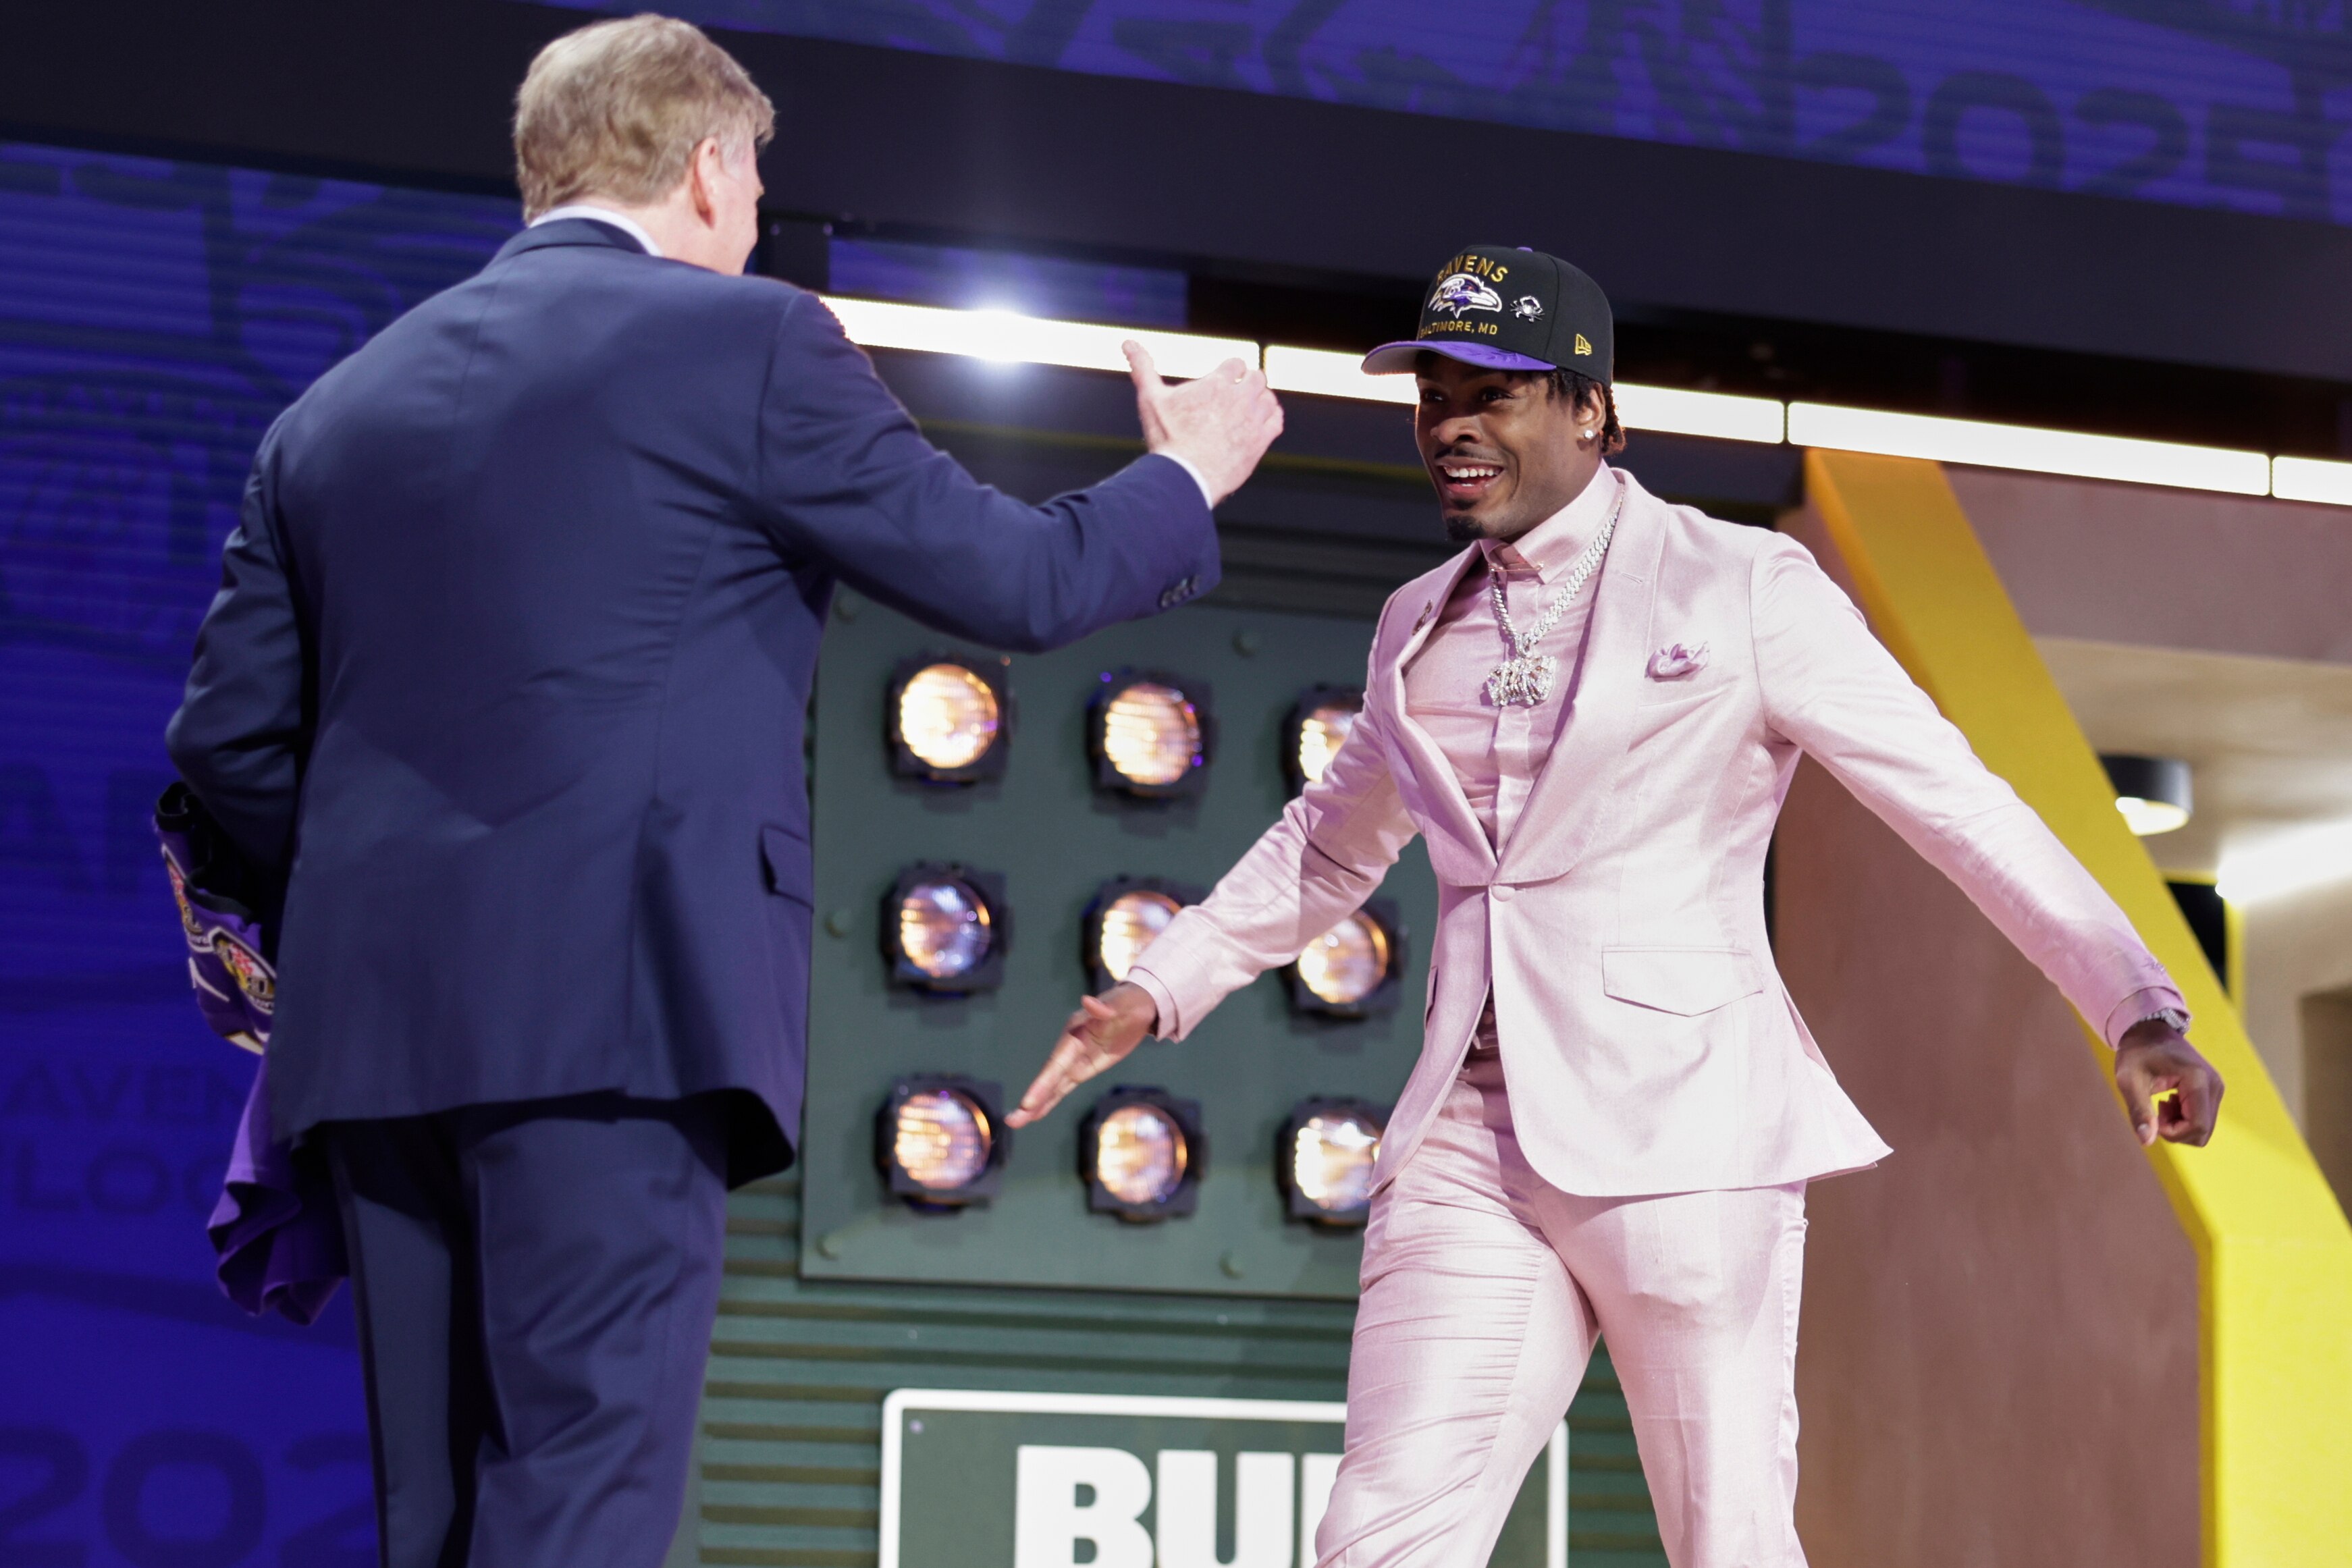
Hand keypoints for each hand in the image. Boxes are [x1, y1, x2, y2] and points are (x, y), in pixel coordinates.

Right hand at [1006, 982, 1158, 1126]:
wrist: (1137, 1006)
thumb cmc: (1129, 1004)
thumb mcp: (1122, 1005)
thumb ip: (1104, 1008)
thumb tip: (1088, 1000)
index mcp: (1074, 1034)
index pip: (1056, 1063)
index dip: (1042, 1084)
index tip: (1028, 1103)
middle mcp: (1069, 1048)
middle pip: (1048, 1078)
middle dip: (1031, 1099)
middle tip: (1011, 1120)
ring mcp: (1074, 1060)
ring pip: (1052, 1087)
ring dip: (1035, 1105)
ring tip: (1013, 1122)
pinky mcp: (1082, 1069)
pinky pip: (1063, 1088)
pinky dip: (1049, 1101)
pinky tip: (1035, 1115)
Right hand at [1125, 341, 1282, 506]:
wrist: (1185, 477)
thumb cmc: (1166, 438)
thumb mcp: (1150, 399)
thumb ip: (1143, 368)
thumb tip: (1127, 343)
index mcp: (1217, 383)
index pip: (1236, 363)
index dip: (1230, 371)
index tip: (1222, 382)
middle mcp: (1240, 397)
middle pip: (1257, 377)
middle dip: (1247, 383)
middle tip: (1234, 397)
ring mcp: (1253, 420)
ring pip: (1269, 398)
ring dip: (1260, 400)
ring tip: (1246, 411)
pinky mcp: (1261, 442)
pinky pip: (1276, 421)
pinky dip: (1271, 418)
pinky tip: (1260, 423)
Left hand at [2114, 1019, 2222, 1147]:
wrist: (2149, 1031)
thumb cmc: (2136, 1053)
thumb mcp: (2129, 1081)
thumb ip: (2139, 1111)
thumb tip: (2146, 1142)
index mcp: (2198, 1080)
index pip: (2198, 1126)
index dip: (2173, 1132)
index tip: (2153, 1117)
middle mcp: (2214, 1085)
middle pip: (2203, 1132)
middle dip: (2175, 1131)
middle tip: (2155, 1110)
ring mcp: (2216, 1088)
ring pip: (2203, 1129)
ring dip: (2179, 1125)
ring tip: (2161, 1103)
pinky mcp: (2212, 1091)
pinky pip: (2203, 1119)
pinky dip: (2184, 1119)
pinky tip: (2169, 1101)